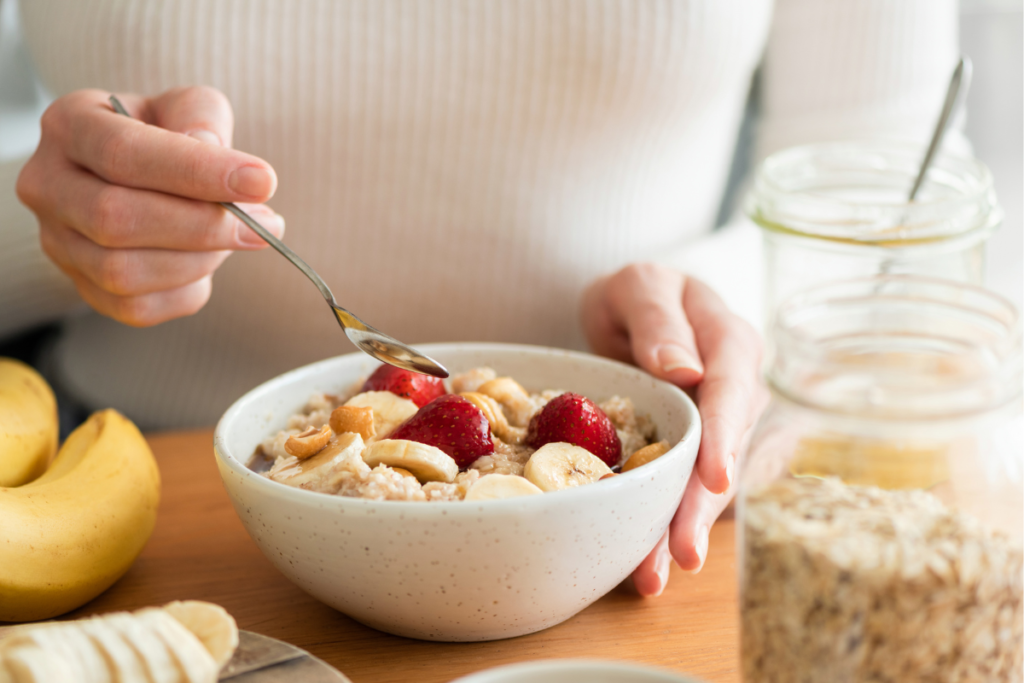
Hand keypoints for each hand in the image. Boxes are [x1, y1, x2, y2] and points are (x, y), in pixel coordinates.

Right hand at [16, 87, 283, 325]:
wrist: (141, 178)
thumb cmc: (167, 137)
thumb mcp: (188, 107)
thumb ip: (201, 118)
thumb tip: (209, 150)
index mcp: (69, 126)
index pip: (124, 153)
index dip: (197, 172)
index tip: (262, 182)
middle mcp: (48, 185)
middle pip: (116, 219)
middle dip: (203, 226)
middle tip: (266, 223)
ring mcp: (58, 242)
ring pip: (123, 272)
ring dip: (199, 260)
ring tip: (241, 236)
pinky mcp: (83, 287)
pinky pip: (137, 308)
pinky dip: (186, 290)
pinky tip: (209, 262)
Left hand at [581, 263, 765, 594]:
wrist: (634, 310)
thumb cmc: (639, 293)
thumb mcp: (639, 284)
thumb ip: (658, 318)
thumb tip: (686, 369)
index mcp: (730, 342)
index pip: (733, 391)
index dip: (725, 436)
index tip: (715, 478)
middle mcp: (737, 390)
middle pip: (726, 451)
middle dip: (703, 506)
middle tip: (683, 553)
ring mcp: (721, 427)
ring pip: (708, 483)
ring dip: (682, 529)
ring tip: (653, 577)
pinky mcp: (699, 453)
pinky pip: (687, 491)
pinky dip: (666, 526)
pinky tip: (646, 564)